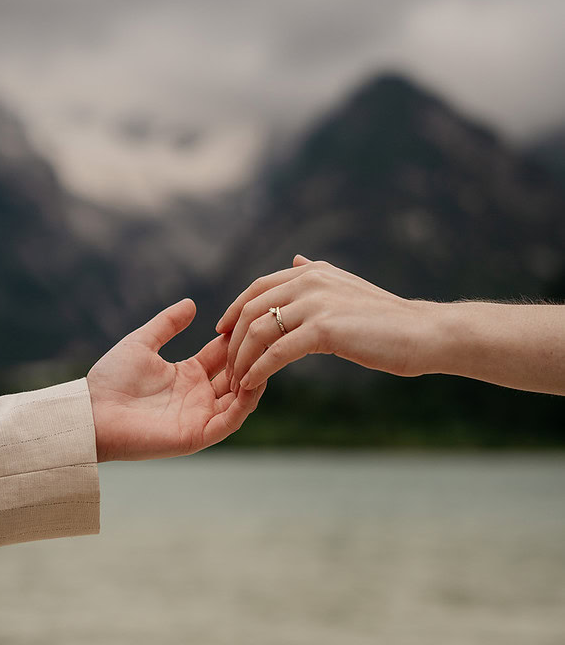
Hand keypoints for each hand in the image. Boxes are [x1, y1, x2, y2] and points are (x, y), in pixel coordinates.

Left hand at [87, 298, 264, 460]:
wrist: (93, 413)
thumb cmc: (110, 380)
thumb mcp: (141, 343)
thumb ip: (166, 324)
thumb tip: (191, 303)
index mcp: (188, 374)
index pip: (224, 355)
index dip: (238, 338)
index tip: (253, 317)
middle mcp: (198, 395)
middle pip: (238, 374)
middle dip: (252, 356)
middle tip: (266, 336)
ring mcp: (200, 416)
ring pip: (242, 397)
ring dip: (254, 377)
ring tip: (265, 356)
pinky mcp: (199, 434)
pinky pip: (231, 419)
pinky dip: (247, 402)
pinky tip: (254, 381)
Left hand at [217, 256, 435, 389]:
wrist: (422, 332)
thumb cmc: (386, 318)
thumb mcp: (346, 287)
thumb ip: (316, 276)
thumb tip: (296, 260)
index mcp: (312, 271)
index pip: (258, 288)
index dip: (234, 310)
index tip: (221, 334)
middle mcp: (310, 280)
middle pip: (252, 309)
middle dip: (233, 340)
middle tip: (225, 366)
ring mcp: (316, 303)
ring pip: (259, 331)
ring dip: (242, 358)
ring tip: (237, 380)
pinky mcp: (324, 329)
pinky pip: (277, 351)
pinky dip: (259, 369)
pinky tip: (252, 384)